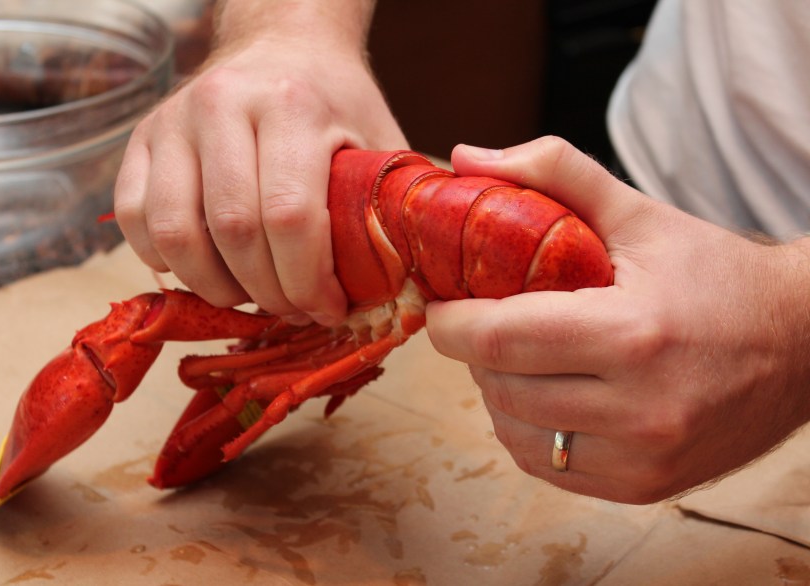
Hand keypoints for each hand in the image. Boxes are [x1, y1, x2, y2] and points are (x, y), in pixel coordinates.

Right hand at [113, 1, 406, 325]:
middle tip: (292, 310)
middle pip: (233, 231)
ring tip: (249, 296)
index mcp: (292, 105)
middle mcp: (222, 105)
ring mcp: (172, 119)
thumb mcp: (379, 138)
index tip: (327, 309)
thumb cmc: (334, 100)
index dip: (308, 282)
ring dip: (215, 286)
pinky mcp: (140, 137)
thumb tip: (399, 288)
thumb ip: (391, 205)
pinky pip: (135, 218)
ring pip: (175, 233)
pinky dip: (165, 261)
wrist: (281, 43)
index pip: (290, 217)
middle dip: (267, 292)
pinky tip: (205, 268)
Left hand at [426, 137, 809, 503]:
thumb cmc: (715, 273)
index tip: (440, 305)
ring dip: (496, 394)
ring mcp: (643, 458)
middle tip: (481, 323)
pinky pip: (549, 467)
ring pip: (516, 435)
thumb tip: (467, 158)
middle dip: (473, 354)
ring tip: (516, 357)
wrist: (801, 343)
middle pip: (500, 389)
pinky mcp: (645, 486)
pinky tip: (543, 396)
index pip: (500, 339)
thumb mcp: (640, 213)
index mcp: (633, 333)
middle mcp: (639, 409)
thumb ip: (553, 173)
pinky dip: (528, 432)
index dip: (450, 323)